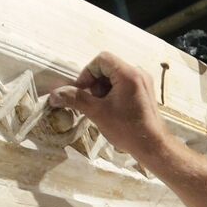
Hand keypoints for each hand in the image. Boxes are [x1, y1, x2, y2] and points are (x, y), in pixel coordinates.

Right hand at [47, 53, 173, 157]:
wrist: (152, 145)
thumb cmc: (126, 128)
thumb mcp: (97, 112)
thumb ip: (75, 99)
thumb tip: (54, 94)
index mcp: (128, 74)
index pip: (101, 60)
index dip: (87, 73)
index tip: (82, 91)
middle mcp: (138, 73)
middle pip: (108, 67)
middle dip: (95, 83)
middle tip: (93, 102)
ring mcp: (143, 82)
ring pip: (115, 76)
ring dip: (103, 89)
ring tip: (102, 108)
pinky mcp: (144, 91)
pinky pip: (124, 84)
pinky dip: (113, 93)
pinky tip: (111, 110)